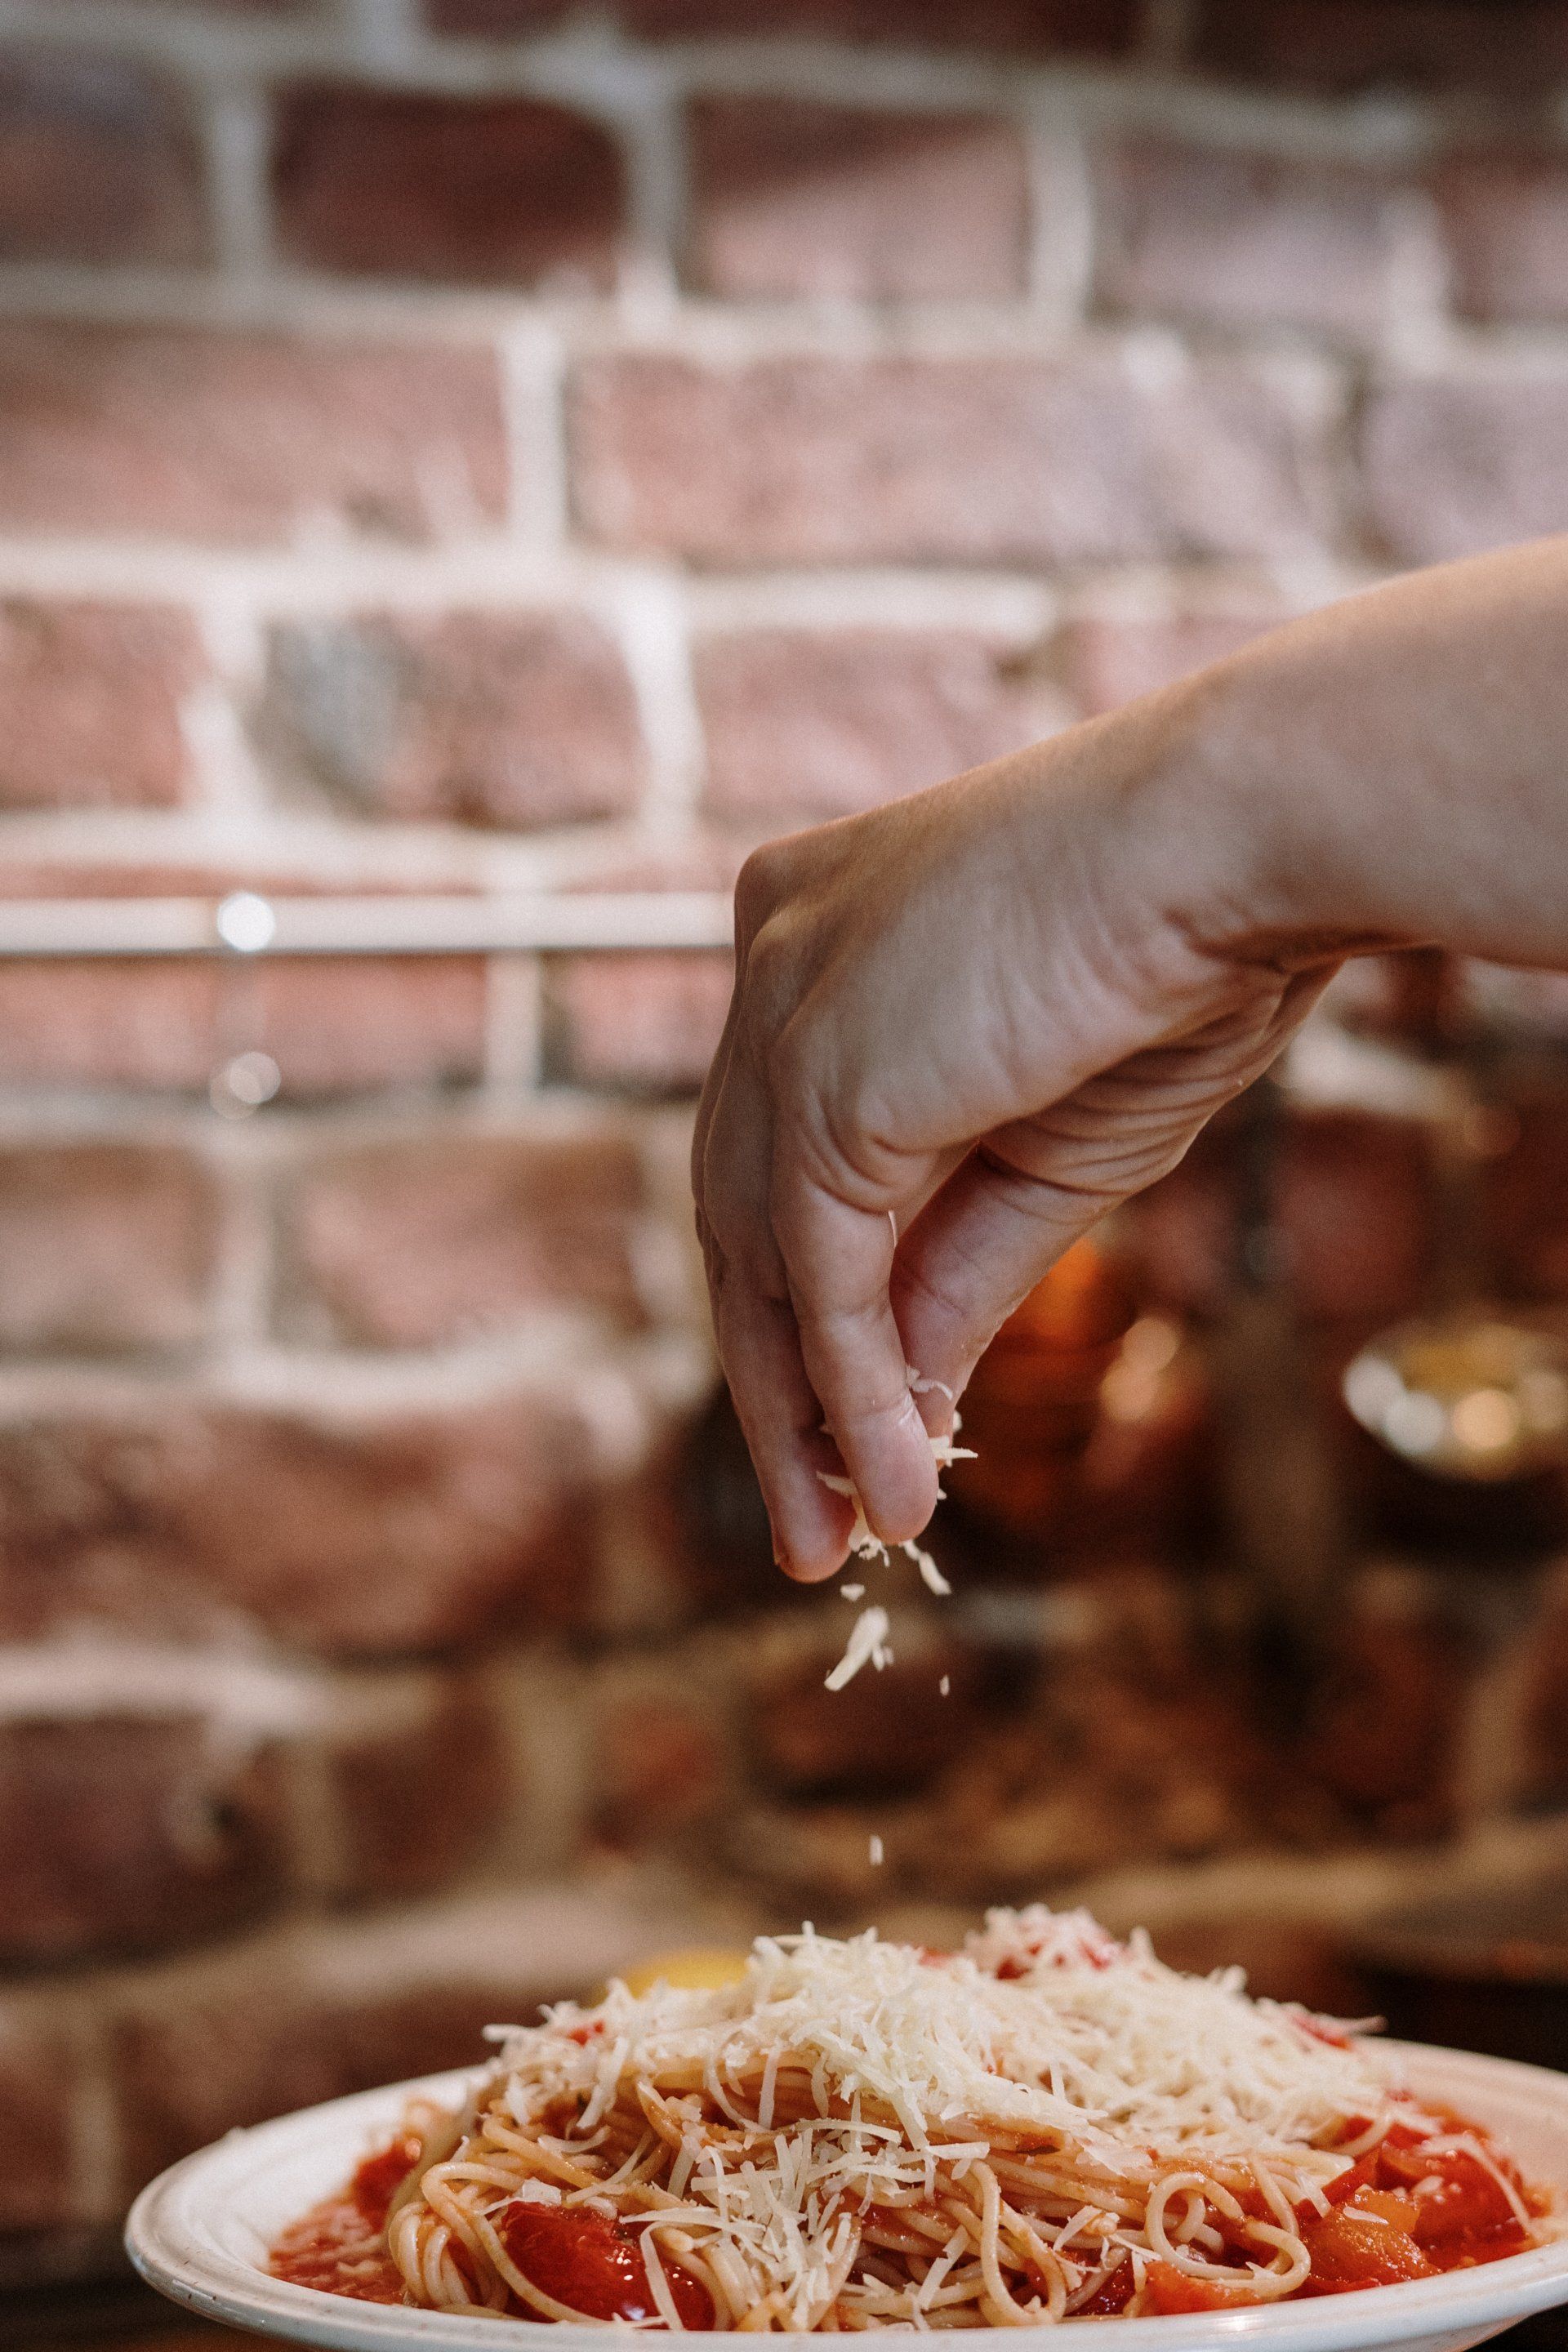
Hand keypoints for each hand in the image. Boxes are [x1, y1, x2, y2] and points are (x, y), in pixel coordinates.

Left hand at [692, 695, 1333, 1581]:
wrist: (1240, 841)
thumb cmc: (1181, 961)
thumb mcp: (1047, 1154)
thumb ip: (950, 1269)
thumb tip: (894, 1408)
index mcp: (816, 937)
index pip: (785, 1151)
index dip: (808, 1300)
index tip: (849, 1425)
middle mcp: (771, 958)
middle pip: (743, 1212)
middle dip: (778, 1380)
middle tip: (813, 1518)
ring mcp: (778, 1010)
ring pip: (758, 1255)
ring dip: (799, 1413)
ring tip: (837, 1536)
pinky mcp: (816, 1080)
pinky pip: (819, 1273)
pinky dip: (852, 1390)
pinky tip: (891, 1485)